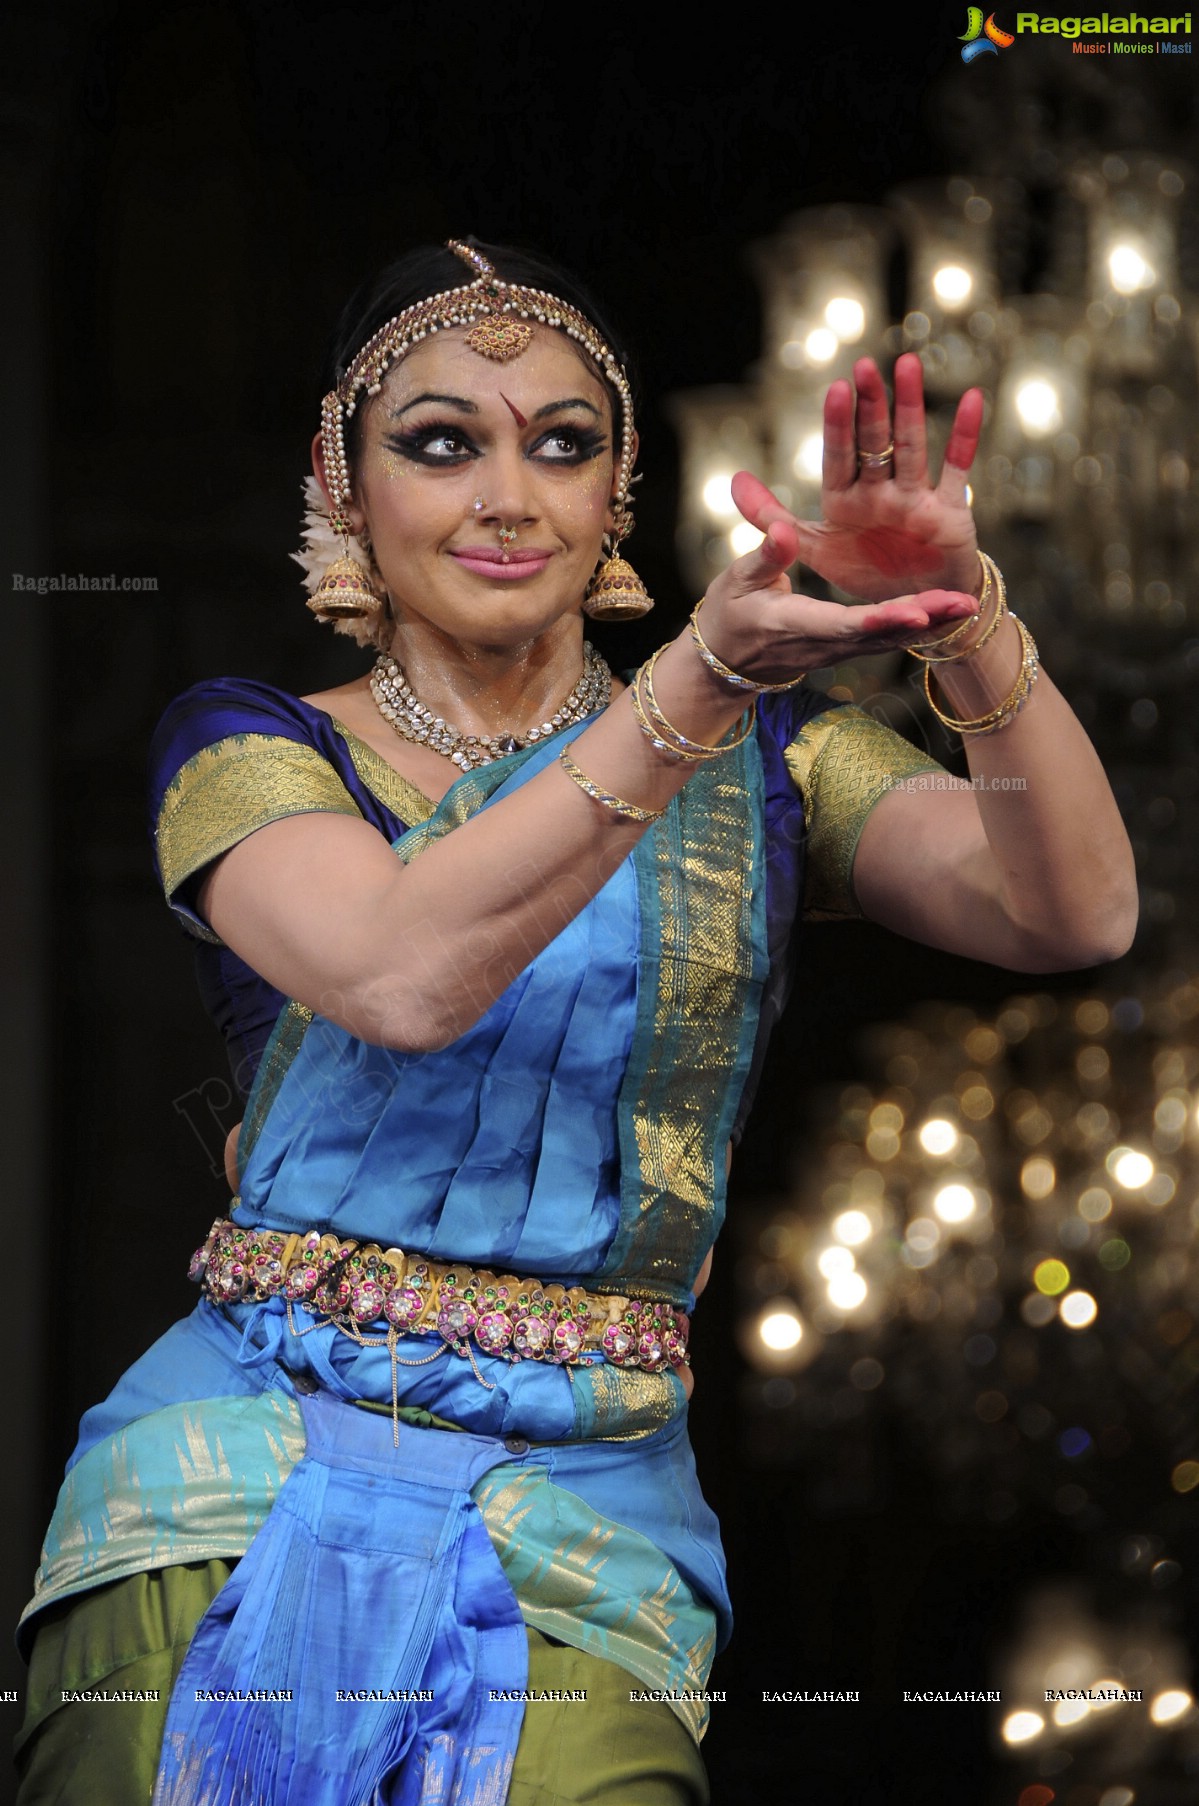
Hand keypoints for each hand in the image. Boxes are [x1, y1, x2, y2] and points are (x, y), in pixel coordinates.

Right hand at [697, 509, 978, 686]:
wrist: (727, 659)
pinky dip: (920, 626)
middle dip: (923, 621)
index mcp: (795, 624)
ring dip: (932, 625)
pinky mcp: (847, 647)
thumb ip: (765, 556)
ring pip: (890, 640)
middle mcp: (824, 643)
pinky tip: (950, 612)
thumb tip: (784, 529)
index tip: (913, 611)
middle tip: (962, 604)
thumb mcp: (736, 581)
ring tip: (970, 605)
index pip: (842, 624)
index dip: (879, 620)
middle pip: (880, 635)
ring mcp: (838, 649)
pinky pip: (887, 638)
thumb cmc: (729, 613)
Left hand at [733, 354, 982, 602]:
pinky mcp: (949, 511)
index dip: (838, 426)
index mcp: (845, 498)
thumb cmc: (865, 571)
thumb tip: (735, 479)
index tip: (836, 388)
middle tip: (865, 367)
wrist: (913, 609)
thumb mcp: (813, 547)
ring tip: (907, 365)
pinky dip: (965, 437)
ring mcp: (915, 497)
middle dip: (870, 406)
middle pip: (874, 443)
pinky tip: (973, 399)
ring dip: (911, 408)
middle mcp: (880, 491)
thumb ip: (772, 518)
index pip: (838, 457)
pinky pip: (958, 470)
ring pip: (912, 447)